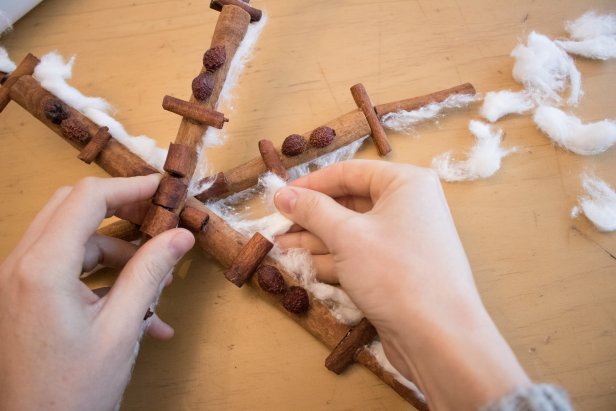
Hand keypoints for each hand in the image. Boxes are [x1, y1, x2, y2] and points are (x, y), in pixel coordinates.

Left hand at [0, 175, 193, 410]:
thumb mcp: (122, 328)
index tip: (165, 191)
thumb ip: (150, 273)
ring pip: (70, 238)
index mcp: (42, 268)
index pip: (86, 199)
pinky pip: (64, 268)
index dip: (130, 187)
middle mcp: (20, 265)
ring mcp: (16, 281)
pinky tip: (136, 312)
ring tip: (155, 286)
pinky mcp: (22, 297)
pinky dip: (100, 277)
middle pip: (70, 207)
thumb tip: (182, 235)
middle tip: (157, 220)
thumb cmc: (77, 388)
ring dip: (114, 252)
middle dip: (119, 210)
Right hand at [275, 160, 528, 410]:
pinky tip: (300, 263)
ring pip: (350, 232)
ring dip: (314, 239)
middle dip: (310, 216)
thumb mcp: (347, 236)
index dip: (311, 184)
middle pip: (349, 203)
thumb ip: (312, 210)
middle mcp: (408, 207)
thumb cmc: (396, 273)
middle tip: (275, 224)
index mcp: (406, 184)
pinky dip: (330, 258)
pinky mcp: (396, 270)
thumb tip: (282, 195)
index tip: (279, 196)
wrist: (437, 337)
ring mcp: (403, 241)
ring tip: (278, 244)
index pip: (350, 172)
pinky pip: (358, 255)